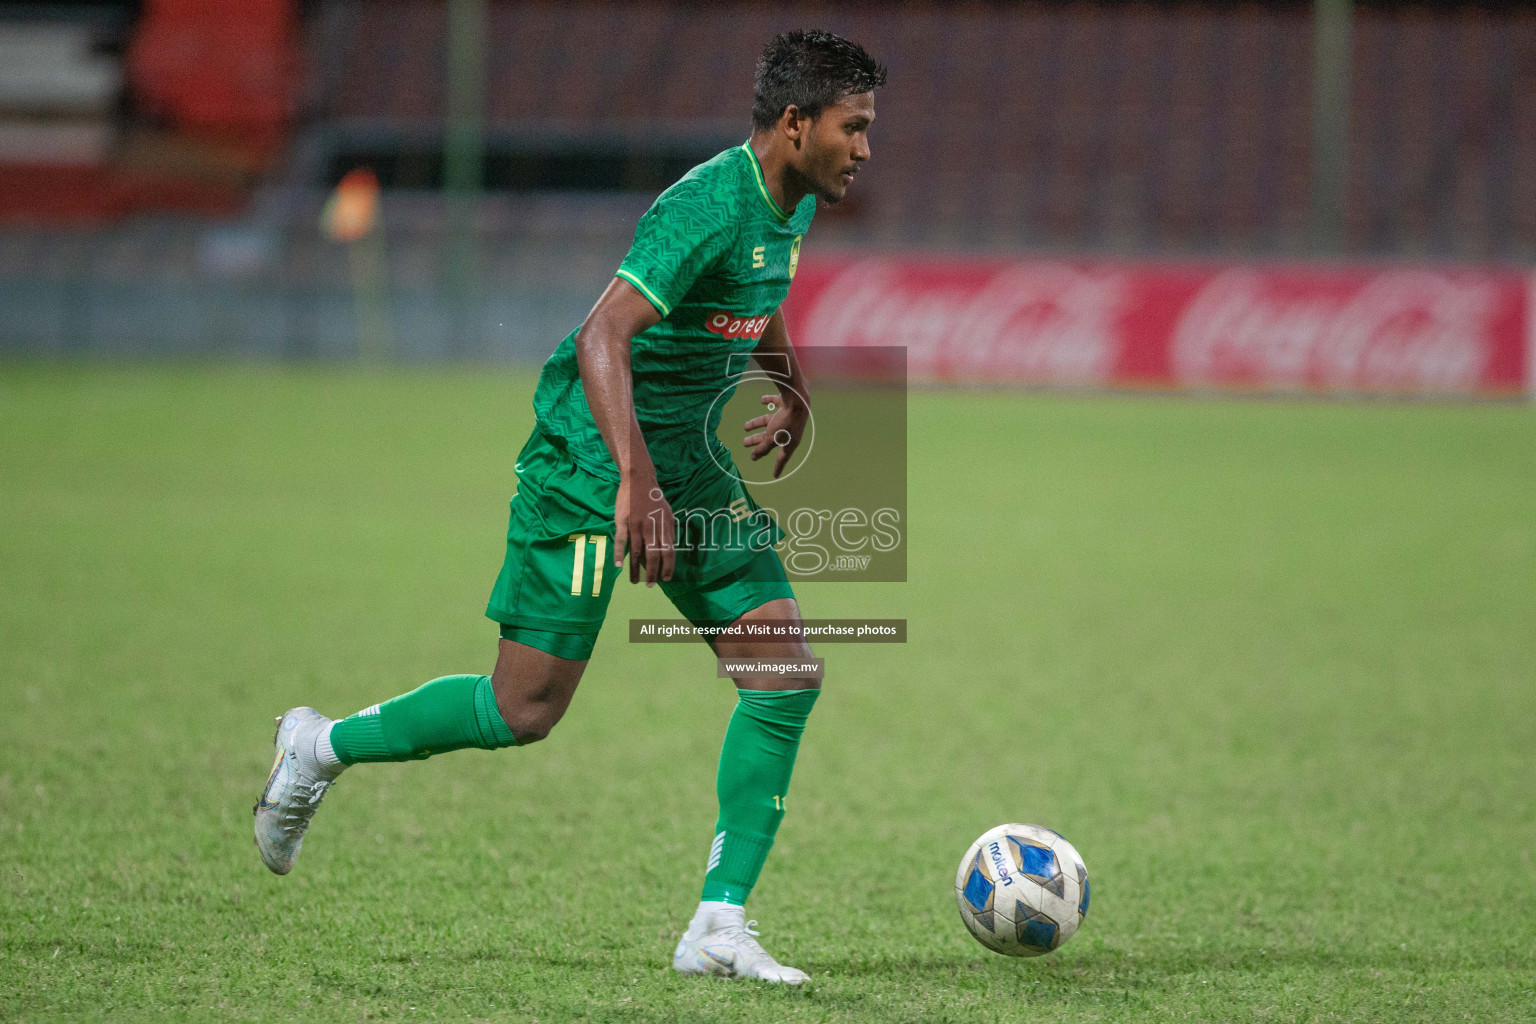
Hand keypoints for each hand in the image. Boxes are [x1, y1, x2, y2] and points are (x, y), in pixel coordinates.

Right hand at [614, 470, 674, 585]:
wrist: (639, 480)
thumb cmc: (654, 499)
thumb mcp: (668, 514)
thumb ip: (669, 531)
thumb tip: (670, 547)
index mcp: (664, 527)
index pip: (669, 552)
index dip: (668, 567)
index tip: (666, 578)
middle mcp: (652, 528)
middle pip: (653, 556)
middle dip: (652, 573)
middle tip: (650, 585)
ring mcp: (637, 526)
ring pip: (637, 552)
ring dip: (635, 569)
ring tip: (635, 582)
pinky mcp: (623, 522)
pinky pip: (622, 540)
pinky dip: (620, 554)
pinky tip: (619, 565)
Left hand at [743, 393, 808, 478]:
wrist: (796, 398)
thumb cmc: (786, 422)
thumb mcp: (772, 438)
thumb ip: (763, 448)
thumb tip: (753, 457)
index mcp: (790, 442)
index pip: (782, 458)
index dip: (778, 467)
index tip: (775, 476)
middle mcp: (790, 431)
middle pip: (771, 439)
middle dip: (757, 441)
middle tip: (744, 443)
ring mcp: (788, 417)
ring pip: (770, 423)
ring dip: (757, 424)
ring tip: (745, 427)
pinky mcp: (787, 404)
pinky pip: (776, 403)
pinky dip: (768, 402)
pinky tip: (762, 400)